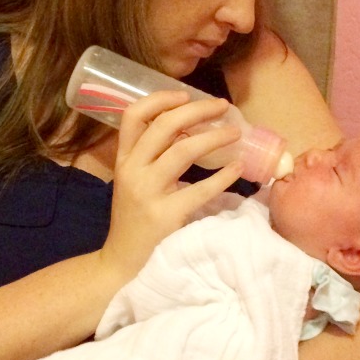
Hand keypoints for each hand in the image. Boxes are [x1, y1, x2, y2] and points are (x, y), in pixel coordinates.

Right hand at [101, 90, 243, 279]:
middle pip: (164, 126)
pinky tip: (237, 168)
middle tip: (222, 106)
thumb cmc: (133, 221)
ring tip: (236, 133)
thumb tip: (190, 130)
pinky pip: (200, 189)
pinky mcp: (165, 216)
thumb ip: (151, 157)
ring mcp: (147, 193)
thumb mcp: (133, 182)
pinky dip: (223, 176)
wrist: (122, 264)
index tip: (185, 94)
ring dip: (215, 137)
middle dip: (197, 110)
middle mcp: (132, 171)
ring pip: (184, 150)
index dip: (160, 99)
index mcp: (123, 160)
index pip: (132, 116)